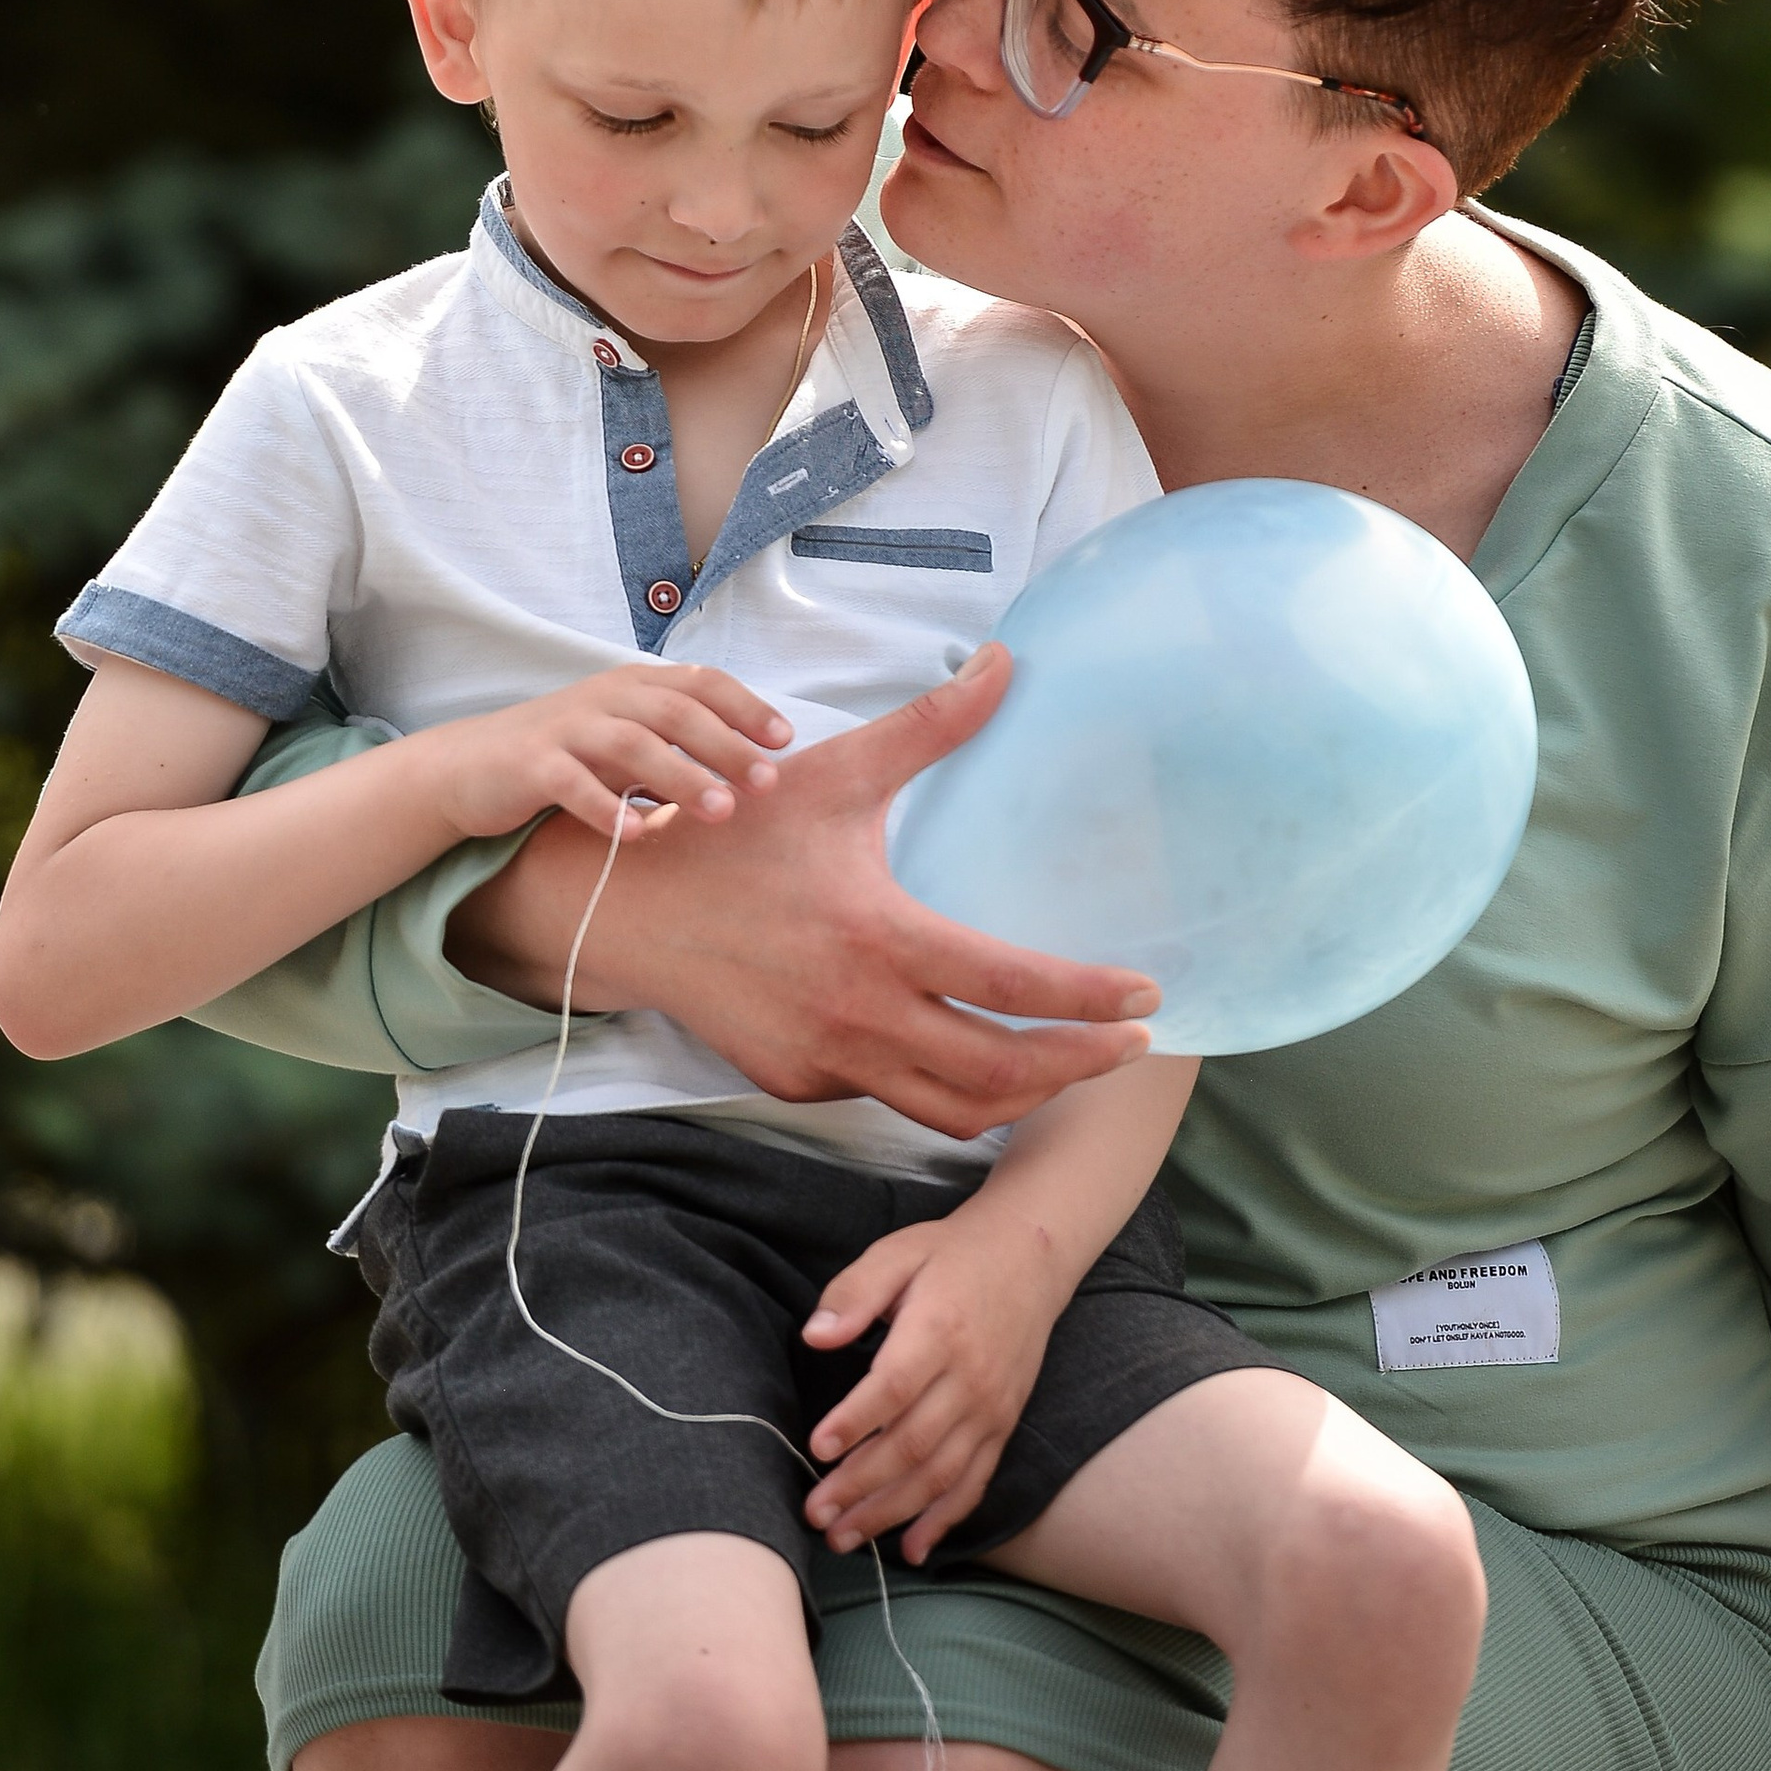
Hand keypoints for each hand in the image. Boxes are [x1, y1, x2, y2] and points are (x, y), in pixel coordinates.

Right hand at [416, 660, 791, 845]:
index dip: (745, 706)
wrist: (469, 766)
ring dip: (681, 776)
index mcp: (633, 685)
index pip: (701, 682)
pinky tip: (635, 835)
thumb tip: (750, 765)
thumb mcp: (622, 735)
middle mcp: (604, 698)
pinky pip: (572, 784)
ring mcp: (566, 730)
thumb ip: (673, 740)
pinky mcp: (531, 766)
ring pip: (632, 744)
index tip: (785, 740)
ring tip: (720, 811)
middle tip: (767, 784)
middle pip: (676, 712)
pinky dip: (606, 808)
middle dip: (727, 746)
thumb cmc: (563, 755)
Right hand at [446, 645, 1158, 1138]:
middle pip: (1000, 1075)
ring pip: (952, 1109)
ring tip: (1070, 1062)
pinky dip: (943, 1088)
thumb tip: (1004, 662)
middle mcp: (859, 1015)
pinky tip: (972, 1053)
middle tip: (1132, 1047)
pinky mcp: (798, 1081)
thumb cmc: (732, 830)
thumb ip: (931, 726)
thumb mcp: (835, 770)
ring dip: (1021, 1095)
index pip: (1011, 987)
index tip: (1147, 999)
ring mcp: (826, 1059)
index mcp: (878, 937)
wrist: (623, 906)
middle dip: (1078, 1067)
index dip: (1089, 1001)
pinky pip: (889, 1097)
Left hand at [800, 1197, 1070, 1563]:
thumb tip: (815, 1335)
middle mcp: (971, 1379)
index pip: (894, 1387)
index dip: (856, 1422)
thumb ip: (855, 1293)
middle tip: (815, 1513)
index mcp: (940, 1330)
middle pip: (913, 1444)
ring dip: (891, 1513)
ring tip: (844, 1538)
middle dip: (860, 1486)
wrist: (1029, 1259)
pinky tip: (913, 1549)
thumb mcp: (898, 1253)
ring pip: (940, 1475)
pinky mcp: (1002, 1428)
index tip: (817, 1448)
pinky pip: (974, 1484)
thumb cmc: (951, 1256)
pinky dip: (945, 1521)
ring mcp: (991, 1410)